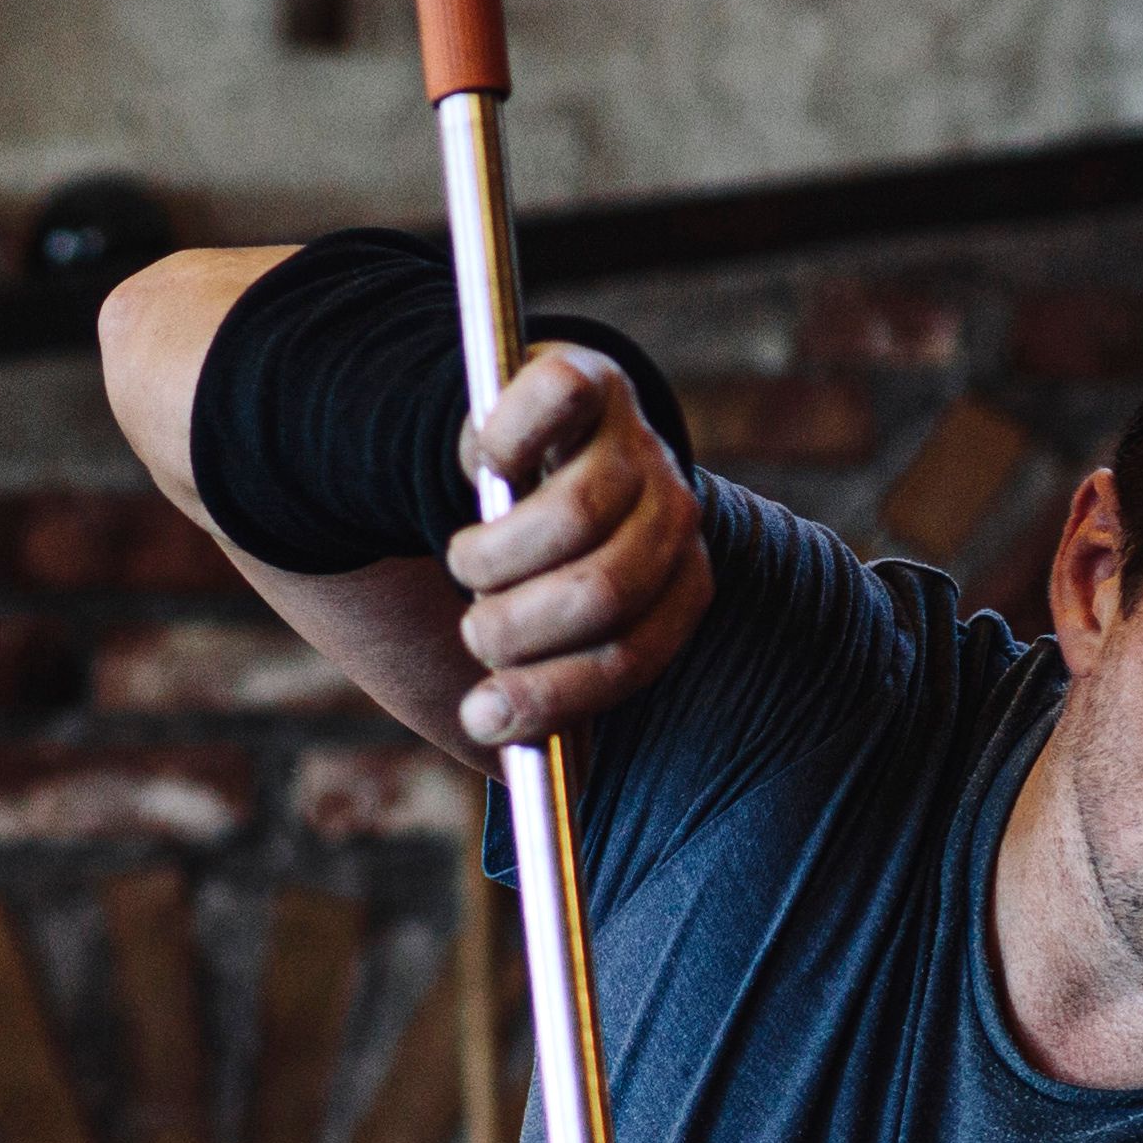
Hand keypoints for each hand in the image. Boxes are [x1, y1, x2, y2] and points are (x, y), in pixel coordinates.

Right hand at [447, 345, 704, 754]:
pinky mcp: (585, 380)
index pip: (632, 654)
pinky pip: (548, 408)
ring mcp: (633, 443)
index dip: (555, 693)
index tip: (483, 716)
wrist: (518, 443)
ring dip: (492, 556)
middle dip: (517, 628)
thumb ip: (532, 691)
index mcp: (677, 587)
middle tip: (474, 631)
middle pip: (605, 589)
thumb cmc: (529, 564)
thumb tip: (496, 762)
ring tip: (465, 561)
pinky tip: (482, 465)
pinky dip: (501, 442)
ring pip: (571, 514)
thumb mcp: (541, 634)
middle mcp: (671, 513)